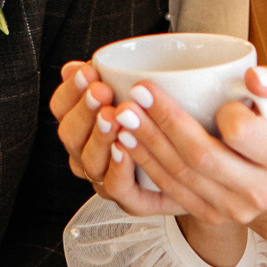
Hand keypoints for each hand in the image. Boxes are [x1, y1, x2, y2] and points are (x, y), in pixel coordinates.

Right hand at [51, 61, 183, 217]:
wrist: (205, 164)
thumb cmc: (172, 120)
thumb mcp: (145, 90)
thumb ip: (111, 76)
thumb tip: (74, 65)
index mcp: (85, 125)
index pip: (61, 107)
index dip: (70, 90)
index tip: (88, 71)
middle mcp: (90, 154)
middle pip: (69, 135)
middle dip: (84, 110)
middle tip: (102, 91)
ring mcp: (108, 179)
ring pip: (88, 162)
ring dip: (100, 136)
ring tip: (114, 116)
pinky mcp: (134, 201)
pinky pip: (116, 189)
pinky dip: (117, 169)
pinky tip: (125, 149)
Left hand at [109, 67, 266, 266]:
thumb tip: (253, 77)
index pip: (243, 133)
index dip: (221, 112)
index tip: (207, 93)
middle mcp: (258, 190)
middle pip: (201, 157)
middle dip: (163, 124)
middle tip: (136, 96)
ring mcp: (231, 208)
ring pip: (179, 176)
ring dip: (146, 143)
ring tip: (123, 115)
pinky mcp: (208, 215)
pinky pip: (169, 191)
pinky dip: (144, 165)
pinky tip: (126, 143)